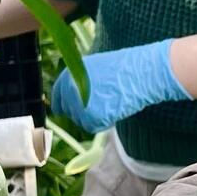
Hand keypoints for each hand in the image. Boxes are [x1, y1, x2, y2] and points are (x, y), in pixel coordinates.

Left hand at [50, 39, 188, 135]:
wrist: (139, 72)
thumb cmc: (122, 68)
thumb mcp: (93, 68)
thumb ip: (78, 81)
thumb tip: (72, 97)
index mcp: (68, 75)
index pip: (57, 97)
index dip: (63, 105)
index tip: (69, 110)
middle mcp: (69, 90)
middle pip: (68, 111)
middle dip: (81, 112)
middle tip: (100, 106)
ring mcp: (78, 104)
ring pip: (81, 121)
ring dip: (93, 117)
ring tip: (110, 103)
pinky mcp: (90, 117)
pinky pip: (92, 127)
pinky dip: (103, 123)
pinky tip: (113, 110)